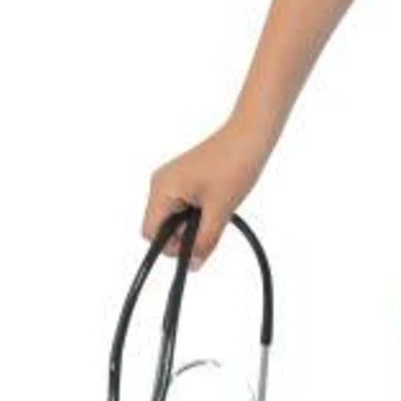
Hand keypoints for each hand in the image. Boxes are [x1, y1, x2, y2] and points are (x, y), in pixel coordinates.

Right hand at [143, 118, 270, 269]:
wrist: (250, 135)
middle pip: (162, 226)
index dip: (171, 246)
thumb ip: (204, 241)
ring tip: (218, 209)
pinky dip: (199, 212)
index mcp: (161, 189)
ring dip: (194, 222)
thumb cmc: (234, 165)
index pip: (150, 233)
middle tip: (212, 224)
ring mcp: (172, 179)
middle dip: (185, 234)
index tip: (196, 245)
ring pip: (175, 217)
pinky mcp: (185, 177)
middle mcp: (160, 183)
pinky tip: (217, 203)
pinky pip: (184, 205)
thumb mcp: (220, 211)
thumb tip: (192, 266)